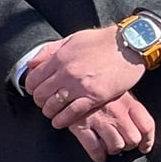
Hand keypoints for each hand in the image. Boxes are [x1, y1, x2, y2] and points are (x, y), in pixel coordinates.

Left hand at [24, 25, 146, 129]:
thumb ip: (50, 51)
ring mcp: (80, 85)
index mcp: (60, 57)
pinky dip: (63, 120)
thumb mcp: (72, 39)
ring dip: (49, 112)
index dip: (31, 88)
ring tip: (52, 113)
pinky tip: (60, 122)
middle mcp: (66, 72)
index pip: (33, 79)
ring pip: (53, 105)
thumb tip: (31, 63)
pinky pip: (72, 113)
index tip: (35, 91)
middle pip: (40, 94)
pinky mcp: (95, 96)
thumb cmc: (102, 41)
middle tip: (44, 103)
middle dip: (39, 101)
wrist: (129, 44)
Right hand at [67, 92, 156, 161]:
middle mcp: (116, 112)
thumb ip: (129, 106)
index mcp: (127, 101)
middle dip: (128, 145)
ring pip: (116, 146)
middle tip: (122, 144)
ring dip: (113, 150)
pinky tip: (98, 153)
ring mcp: (98, 120)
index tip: (144, 146)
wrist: (67, 80)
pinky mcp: (81, 126)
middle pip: (133, 139)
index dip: (148, 140)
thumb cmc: (94, 86)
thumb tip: (141, 128)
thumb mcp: (116, 89)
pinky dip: (98, 155)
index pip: (147, 125)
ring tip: (108, 146)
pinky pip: (95, 149)